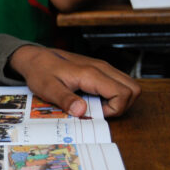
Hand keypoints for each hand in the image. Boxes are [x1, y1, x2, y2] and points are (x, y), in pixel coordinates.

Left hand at [8, 45, 139, 116]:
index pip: (124, 93)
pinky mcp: (99, 69)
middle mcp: (102, 68)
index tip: (95, 113)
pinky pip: (118, 82)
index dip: (115, 109)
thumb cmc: (40, 72)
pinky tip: (94, 98)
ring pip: (129, 85)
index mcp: (92, 74)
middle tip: (100, 111)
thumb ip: (65, 99)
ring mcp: (102, 67)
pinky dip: (113, 94)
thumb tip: (82, 112)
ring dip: (119, 100)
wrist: (35, 57)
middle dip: (122, 106)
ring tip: (97, 106)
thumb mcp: (48, 89)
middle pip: (133, 89)